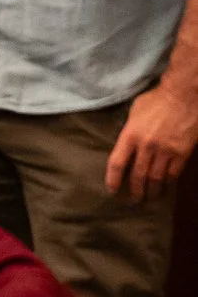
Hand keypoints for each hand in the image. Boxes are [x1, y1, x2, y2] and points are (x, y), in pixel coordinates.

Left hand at [107, 82, 197, 199]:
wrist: (184, 96)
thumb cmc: (156, 100)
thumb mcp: (135, 112)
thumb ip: (130, 129)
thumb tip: (127, 143)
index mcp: (130, 135)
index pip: (117, 163)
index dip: (113, 179)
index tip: (112, 190)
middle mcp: (146, 146)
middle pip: (138, 175)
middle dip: (135, 190)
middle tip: (133, 200)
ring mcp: (165, 151)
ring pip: (156, 178)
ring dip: (152, 190)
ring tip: (149, 198)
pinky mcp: (182, 153)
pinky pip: (173, 173)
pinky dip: (168, 182)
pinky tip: (165, 187)